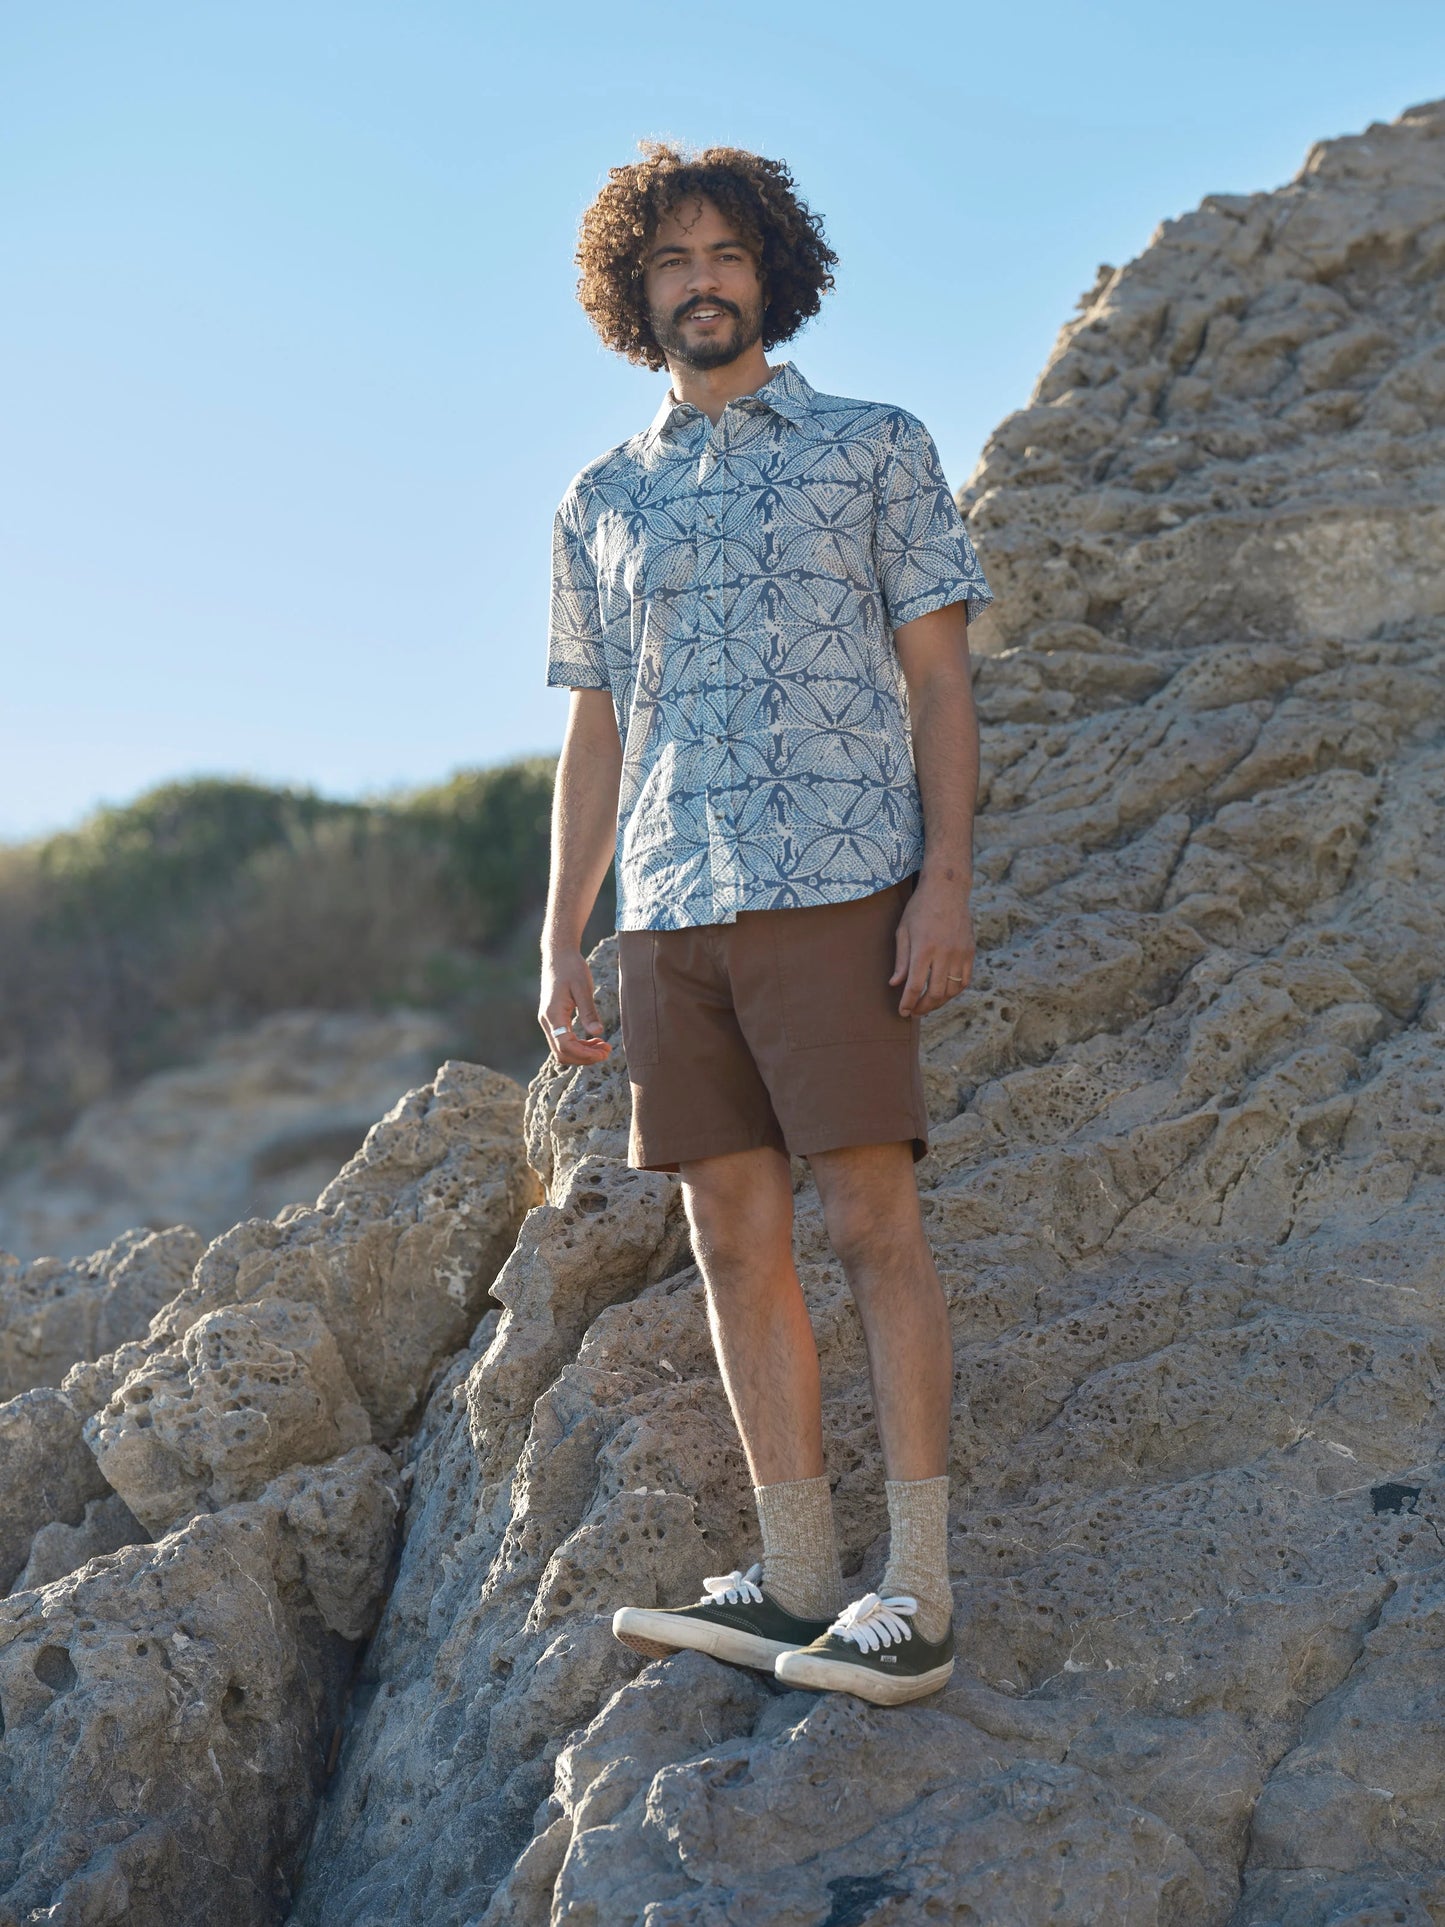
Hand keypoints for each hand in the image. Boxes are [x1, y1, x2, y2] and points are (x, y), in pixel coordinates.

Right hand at [539, 950, 613, 1067]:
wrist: (558, 955)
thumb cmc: (572, 968)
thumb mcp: (583, 988)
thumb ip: (589, 1012)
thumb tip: (597, 1033)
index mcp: (553, 1014)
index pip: (565, 1046)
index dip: (584, 1054)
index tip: (603, 1053)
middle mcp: (547, 1021)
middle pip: (562, 1053)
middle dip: (584, 1057)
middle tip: (606, 1052)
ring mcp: (548, 1021)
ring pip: (562, 1049)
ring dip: (582, 1053)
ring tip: (604, 1047)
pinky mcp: (553, 1019)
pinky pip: (563, 1040)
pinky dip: (578, 1045)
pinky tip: (594, 1040)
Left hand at [889, 876, 974, 1017]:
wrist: (947, 890)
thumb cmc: (920, 909)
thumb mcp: (903, 931)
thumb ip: (901, 960)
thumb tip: (895, 984)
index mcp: (923, 949)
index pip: (915, 986)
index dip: (908, 1003)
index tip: (903, 1012)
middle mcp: (944, 954)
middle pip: (935, 993)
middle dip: (923, 1008)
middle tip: (914, 1012)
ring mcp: (960, 954)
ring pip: (952, 991)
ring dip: (939, 1002)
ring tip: (927, 1004)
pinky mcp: (970, 952)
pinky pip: (965, 981)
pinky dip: (954, 991)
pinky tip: (944, 993)